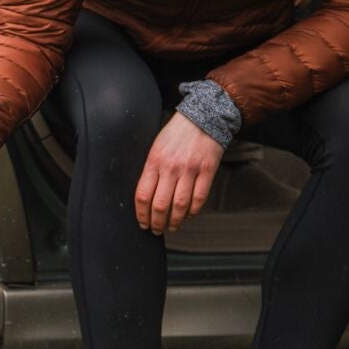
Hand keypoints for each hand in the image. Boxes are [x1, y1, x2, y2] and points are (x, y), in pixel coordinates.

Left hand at [134, 113, 222, 233]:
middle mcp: (170, 168)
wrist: (203, 118)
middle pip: (160, 204)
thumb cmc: (176, 135)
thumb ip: (151, 170)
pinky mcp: (207, 171)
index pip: (143, 195)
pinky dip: (193, 210)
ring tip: (172, 227)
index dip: (141, 214)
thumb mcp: (156, 148)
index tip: (142, 223)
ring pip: (180, 205)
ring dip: (174, 221)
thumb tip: (146, 197)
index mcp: (154, 162)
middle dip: (156, 222)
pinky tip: (188, 215)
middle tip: (156, 230)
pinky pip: (199, 198)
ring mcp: (190, 170)